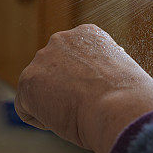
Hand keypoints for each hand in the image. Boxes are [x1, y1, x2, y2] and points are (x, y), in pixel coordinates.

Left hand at [15, 24, 152, 152]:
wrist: (118, 106)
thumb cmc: (125, 97)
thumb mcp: (117, 74)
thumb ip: (99, 71)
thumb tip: (95, 82)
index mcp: (88, 33)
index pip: (75, 59)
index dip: (86, 82)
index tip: (99, 94)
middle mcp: (62, 39)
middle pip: (54, 71)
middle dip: (65, 89)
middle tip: (85, 106)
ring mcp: (42, 58)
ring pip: (39, 89)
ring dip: (53, 103)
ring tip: (76, 112)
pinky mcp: (27, 81)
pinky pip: (27, 108)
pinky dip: (43, 120)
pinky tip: (63, 119)